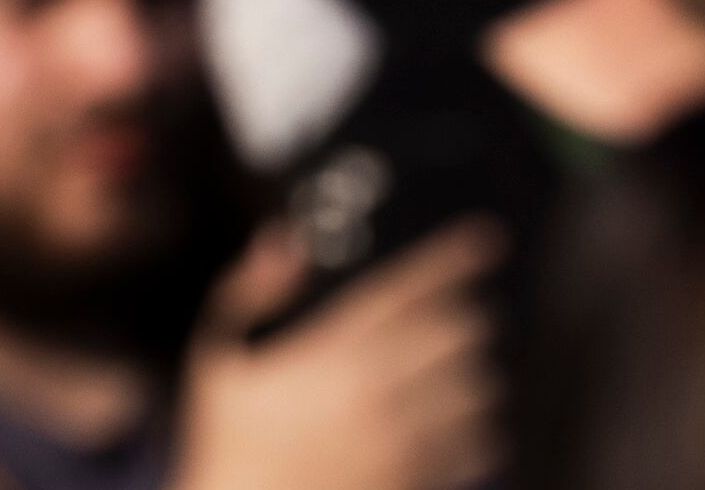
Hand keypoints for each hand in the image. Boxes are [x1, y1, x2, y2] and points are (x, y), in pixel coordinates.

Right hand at [176, 220, 501, 489]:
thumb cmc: (229, 441)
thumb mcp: (217, 361)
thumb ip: (247, 293)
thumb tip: (286, 242)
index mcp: (332, 352)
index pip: (408, 287)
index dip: (455, 256)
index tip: (487, 238)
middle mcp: (375, 390)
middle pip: (460, 332)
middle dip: (470, 320)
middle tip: (466, 322)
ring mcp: (399, 438)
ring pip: (478, 386)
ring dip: (477, 375)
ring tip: (463, 374)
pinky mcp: (412, 478)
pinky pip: (475, 444)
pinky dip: (479, 429)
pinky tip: (461, 425)